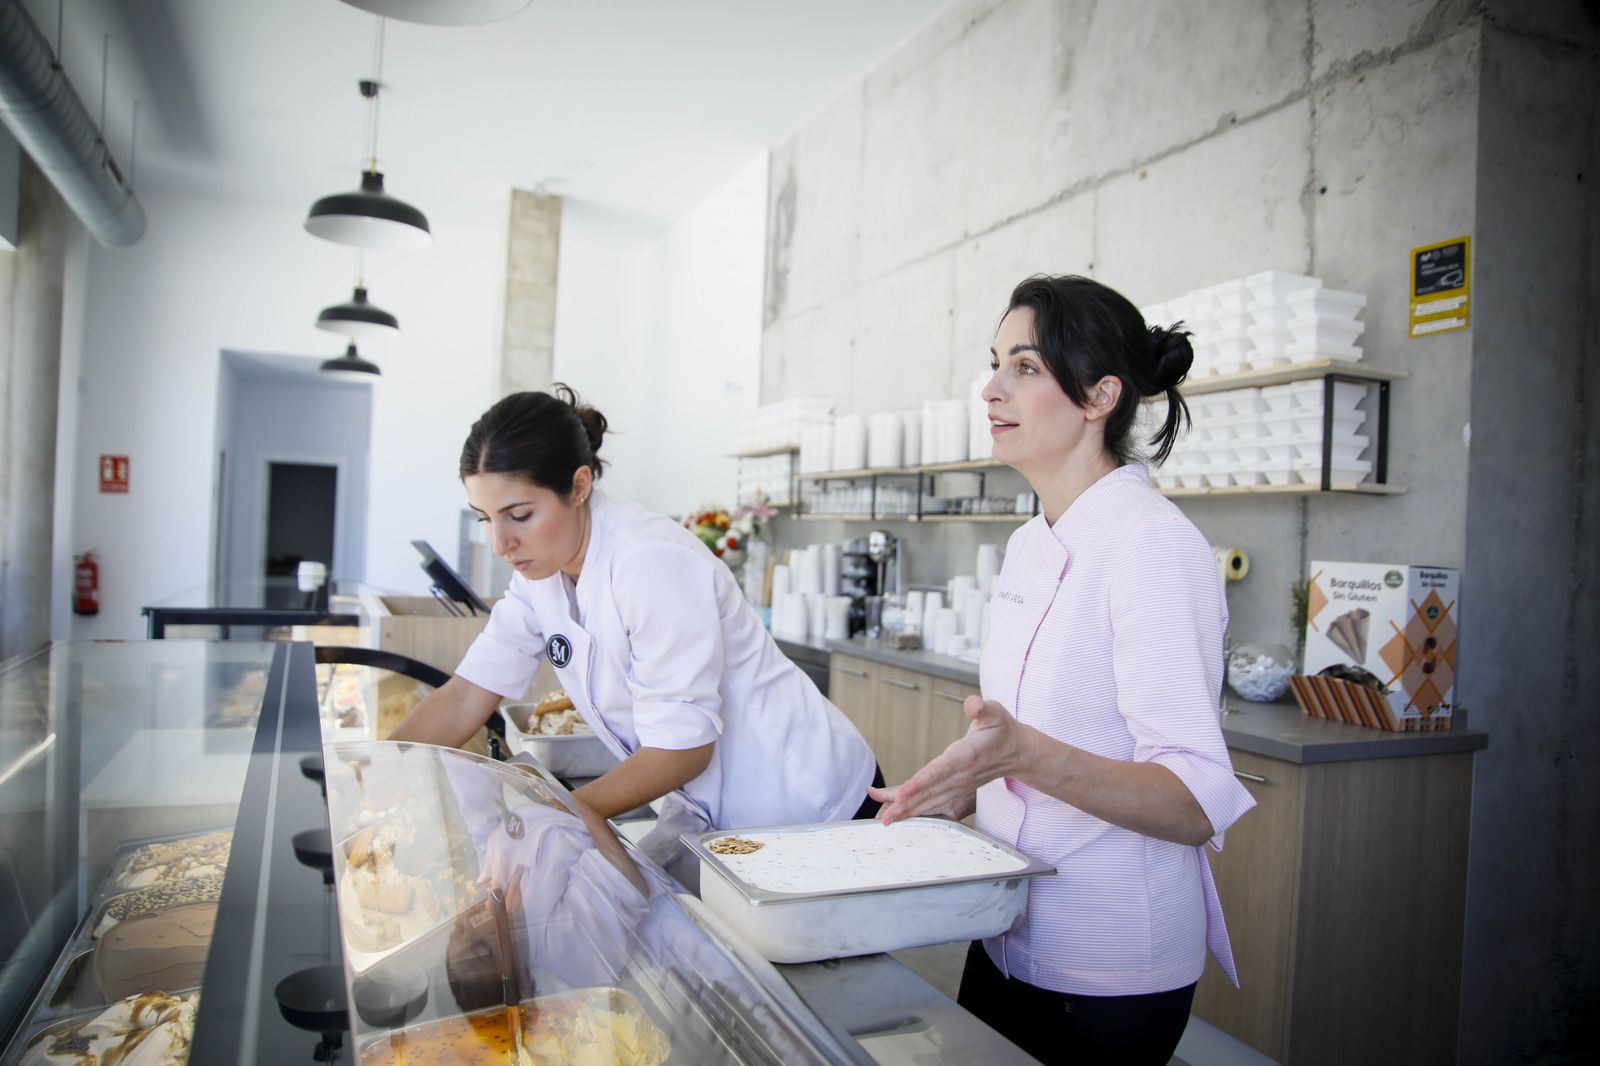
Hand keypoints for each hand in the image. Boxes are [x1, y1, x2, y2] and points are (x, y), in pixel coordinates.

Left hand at [870, 695, 1028, 825]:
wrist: (1016, 752)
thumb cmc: (1002, 729)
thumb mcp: (995, 711)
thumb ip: (982, 707)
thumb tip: (973, 704)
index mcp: (965, 756)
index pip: (938, 771)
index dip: (919, 783)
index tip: (902, 794)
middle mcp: (960, 776)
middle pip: (929, 792)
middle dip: (906, 804)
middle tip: (884, 817)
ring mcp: (959, 787)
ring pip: (930, 802)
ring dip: (909, 812)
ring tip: (886, 820)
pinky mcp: (957, 792)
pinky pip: (936, 805)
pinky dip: (918, 811)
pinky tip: (902, 815)